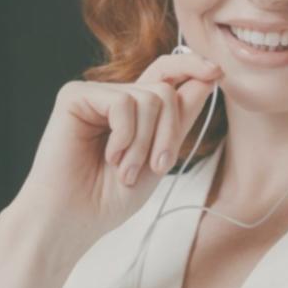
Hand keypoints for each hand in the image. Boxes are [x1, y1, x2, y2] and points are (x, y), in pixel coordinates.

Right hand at [9, 50, 222, 251]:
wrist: (70, 220)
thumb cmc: (107, 199)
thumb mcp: (158, 159)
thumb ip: (179, 119)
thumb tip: (208, 78)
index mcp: (132, 112)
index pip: (166, 75)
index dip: (192, 67)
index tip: (217, 73)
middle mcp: (113, 98)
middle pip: (165, 89)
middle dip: (170, 132)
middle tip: (155, 166)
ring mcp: (93, 95)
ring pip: (149, 98)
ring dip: (145, 143)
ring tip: (124, 171)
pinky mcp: (74, 96)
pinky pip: (124, 103)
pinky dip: (125, 136)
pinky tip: (109, 156)